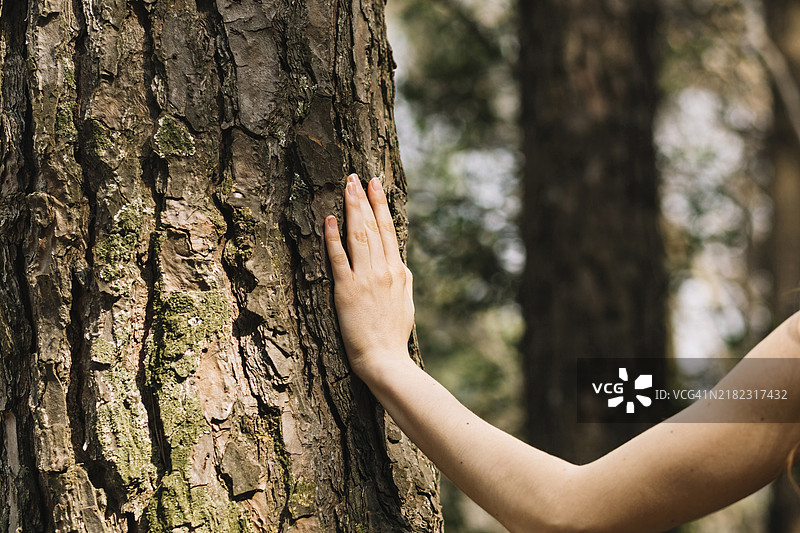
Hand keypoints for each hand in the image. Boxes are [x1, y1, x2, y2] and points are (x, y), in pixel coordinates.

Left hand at [324, 174, 414, 380]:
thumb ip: (401, 278)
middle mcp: (383, 270)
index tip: (375, 184)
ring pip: (358, 236)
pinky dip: (334, 238)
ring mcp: (365, 278)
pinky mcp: (346, 290)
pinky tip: (329, 219)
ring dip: (352, 209)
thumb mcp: (405, 302)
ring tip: (346, 187)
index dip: (381, 204)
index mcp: (398, 271)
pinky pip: (339, 259)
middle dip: (363, 198)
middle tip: (355, 176)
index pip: (389, 230)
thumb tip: (399, 262)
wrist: (385, 359)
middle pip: (373, 226)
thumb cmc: (394, 335)